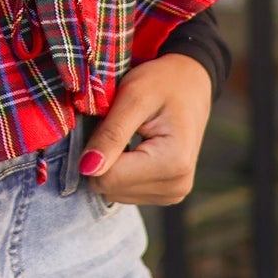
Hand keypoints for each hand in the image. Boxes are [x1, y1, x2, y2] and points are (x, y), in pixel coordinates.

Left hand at [79, 53, 212, 206]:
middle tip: (119, 126)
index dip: (95, 150)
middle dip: (104, 157)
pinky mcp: (167, 195)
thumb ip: (110, 134)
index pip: (109, 178)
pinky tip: (135, 148)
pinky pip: (124, 192)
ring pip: (114, 193)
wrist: (190, 84)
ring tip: (130, 135)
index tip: (106, 123)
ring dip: (112, 163)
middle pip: (110, 189)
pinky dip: (122, 170)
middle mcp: (176, 185)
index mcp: (172, 162)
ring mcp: (173, 193)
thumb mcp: (132, 97)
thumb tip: (86, 169)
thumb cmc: (163, 82)